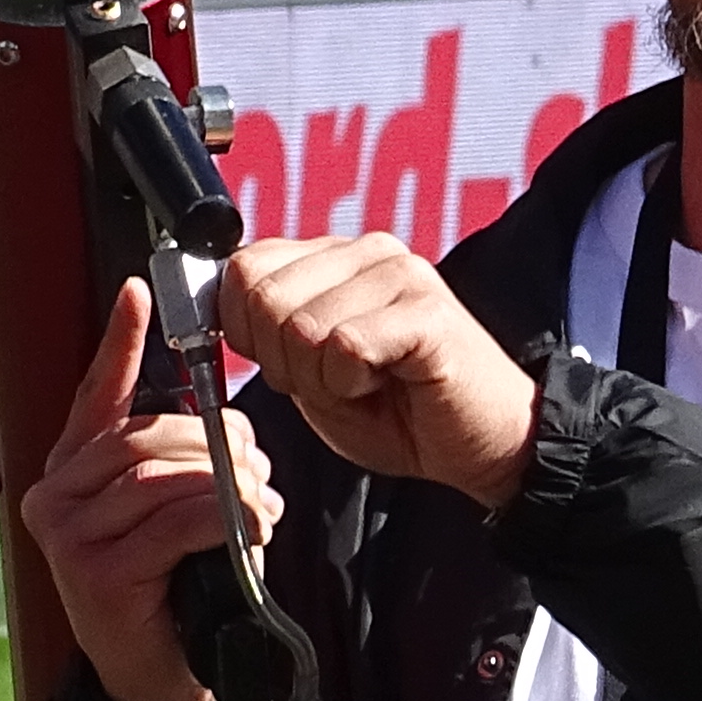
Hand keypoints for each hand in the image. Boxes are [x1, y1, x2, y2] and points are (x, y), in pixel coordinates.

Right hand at [23, 276, 280, 700]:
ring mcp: (66, 534)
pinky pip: (174, 521)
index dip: (118, 342)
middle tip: (262, 473)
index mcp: (69, 472)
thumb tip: (224, 422)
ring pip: (162, 475)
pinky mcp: (94, 572)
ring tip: (264, 508)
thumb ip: (177, 466)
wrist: (157, 683)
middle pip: (146, 435)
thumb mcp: (171, 516)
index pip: (93, 395)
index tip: (139, 291)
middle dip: (216, 444)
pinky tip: (250, 530)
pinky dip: (223, 521)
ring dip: (227, 485)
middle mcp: (52, 495)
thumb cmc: (171, 591)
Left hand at [218, 234, 538, 508]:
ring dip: (324, 382)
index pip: (243, 267)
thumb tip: (217, 307)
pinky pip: (345, 347)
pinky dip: (353, 386)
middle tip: (337, 382)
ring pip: (301, 327)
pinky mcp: (425, 309)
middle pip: (263, 296)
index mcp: (333, 259)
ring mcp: (399, 274)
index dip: (246, 333)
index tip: (293, 366)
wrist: (484, 448)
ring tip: (369, 385)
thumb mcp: (310, 376)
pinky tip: (390, 385)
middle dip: (283, 363)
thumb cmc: (400, 415)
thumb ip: (268, 336)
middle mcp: (366, 252)